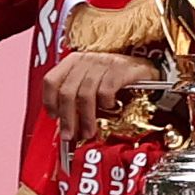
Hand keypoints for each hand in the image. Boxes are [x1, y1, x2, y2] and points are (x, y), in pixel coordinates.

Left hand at [44, 48, 158, 133]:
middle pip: (67, 91)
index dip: (49, 100)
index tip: (54, 116)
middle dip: (67, 117)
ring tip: (88, 131)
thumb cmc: (116, 77)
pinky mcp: (121, 69)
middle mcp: (87, 60)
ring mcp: (104, 63)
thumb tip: (65, 121)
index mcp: (74, 61)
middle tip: (69, 134)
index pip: (52, 79)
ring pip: (85, 94)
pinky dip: (105, 102)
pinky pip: (106, 90)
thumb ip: (76, 96)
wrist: (145, 68)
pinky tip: (109, 107)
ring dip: (85, 118)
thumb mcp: (91, 82)